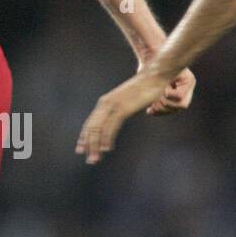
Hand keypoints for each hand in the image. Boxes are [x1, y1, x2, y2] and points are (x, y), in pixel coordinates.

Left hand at [76, 63, 192, 163]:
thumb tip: (120, 116)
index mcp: (105, 102)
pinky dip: (106, 139)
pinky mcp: (122, 108)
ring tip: (95, 159)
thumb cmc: (143, 88)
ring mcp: (113, 106)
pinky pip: (111, 126)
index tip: (81, 150)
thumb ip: (121, 108)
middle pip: (91, 128)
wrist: (154, 76)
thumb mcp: (128, 100)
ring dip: (96, 146)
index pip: (90, 123)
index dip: (84, 138)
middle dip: (88, 145)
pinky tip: (106, 149)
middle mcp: (105, 103)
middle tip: (89, 160)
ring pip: (98, 129)